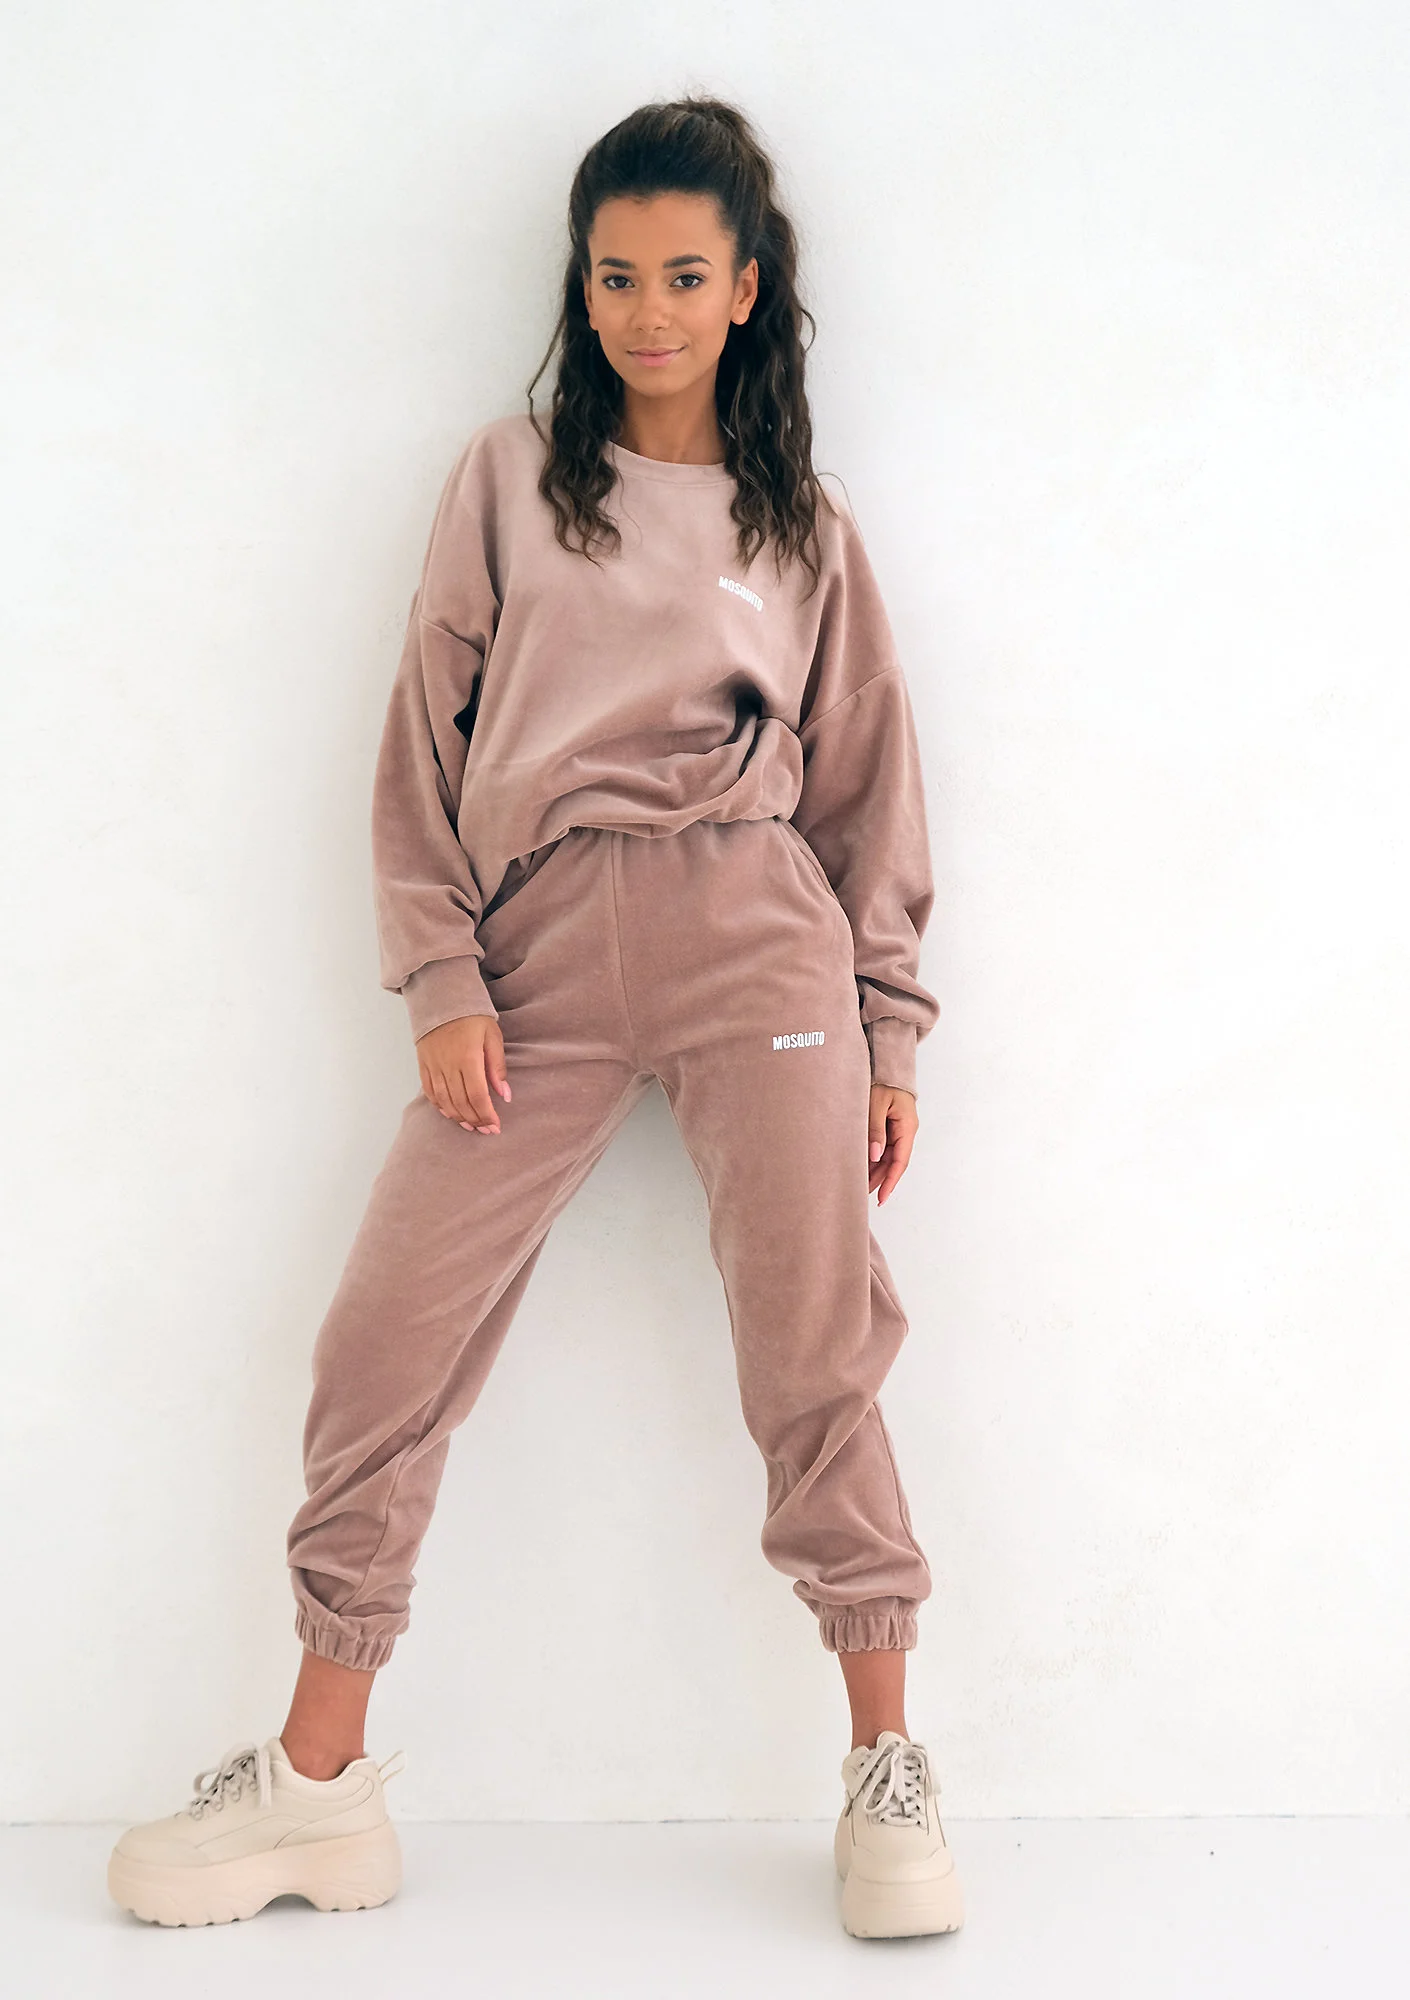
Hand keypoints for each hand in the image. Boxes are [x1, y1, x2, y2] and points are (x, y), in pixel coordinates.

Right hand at [415, 1014, 510, 1133]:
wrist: (441, 998)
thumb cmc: (472, 1016)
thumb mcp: (492, 1036)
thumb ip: (497, 1067)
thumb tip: (504, 1095)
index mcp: (467, 1058)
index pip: (477, 1096)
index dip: (486, 1115)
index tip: (495, 1126)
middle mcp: (447, 1065)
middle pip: (461, 1103)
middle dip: (475, 1120)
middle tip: (487, 1130)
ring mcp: (433, 1066)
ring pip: (444, 1101)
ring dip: (458, 1117)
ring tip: (471, 1126)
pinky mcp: (423, 1065)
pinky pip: (429, 1092)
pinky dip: (440, 1106)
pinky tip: (450, 1114)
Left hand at [867, 1083, 916, 1204]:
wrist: (887, 1063)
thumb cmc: (883, 1079)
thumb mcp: (876, 1103)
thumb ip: (875, 1129)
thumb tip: (875, 1155)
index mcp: (907, 1127)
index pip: (900, 1162)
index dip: (890, 1181)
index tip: (881, 1198)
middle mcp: (906, 1130)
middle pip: (894, 1162)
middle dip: (880, 1179)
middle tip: (862, 1194)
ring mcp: (899, 1128)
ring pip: (888, 1156)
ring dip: (876, 1170)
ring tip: (860, 1184)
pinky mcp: (890, 1125)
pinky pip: (884, 1146)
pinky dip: (874, 1157)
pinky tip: (863, 1165)